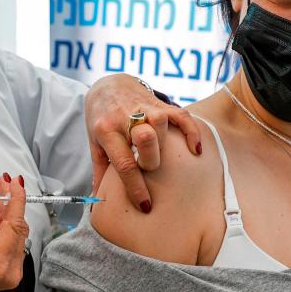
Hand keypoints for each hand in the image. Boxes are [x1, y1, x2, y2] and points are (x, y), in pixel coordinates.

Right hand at [0, 174, 28, 291]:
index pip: (15, 224)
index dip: (16, 199)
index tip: (13, 181)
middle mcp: (11, 271)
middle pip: (19, 229)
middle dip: (12, 204)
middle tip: (2, 183)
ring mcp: (14, 274)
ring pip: (18, 235)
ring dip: (9, 214)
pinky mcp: (12, 272)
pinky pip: (15, 243)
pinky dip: (7, 227)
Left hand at [85, 74, 202, 212]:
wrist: (106, 86)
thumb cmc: (101, 121)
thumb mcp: (95, 144)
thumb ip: (100, 171)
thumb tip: (99, 201)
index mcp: (106, 132)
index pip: (124, 163)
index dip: (136, 187)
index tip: (146, 205)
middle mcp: (125, 117)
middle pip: (145, 139)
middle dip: (151, 161)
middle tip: (149, 169)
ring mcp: (144, 107)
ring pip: (161, 123)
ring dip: (164, 143)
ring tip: (163, 154)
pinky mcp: (160, 103)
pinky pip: (181, 115)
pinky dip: (190, 132)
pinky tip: (195, 150)